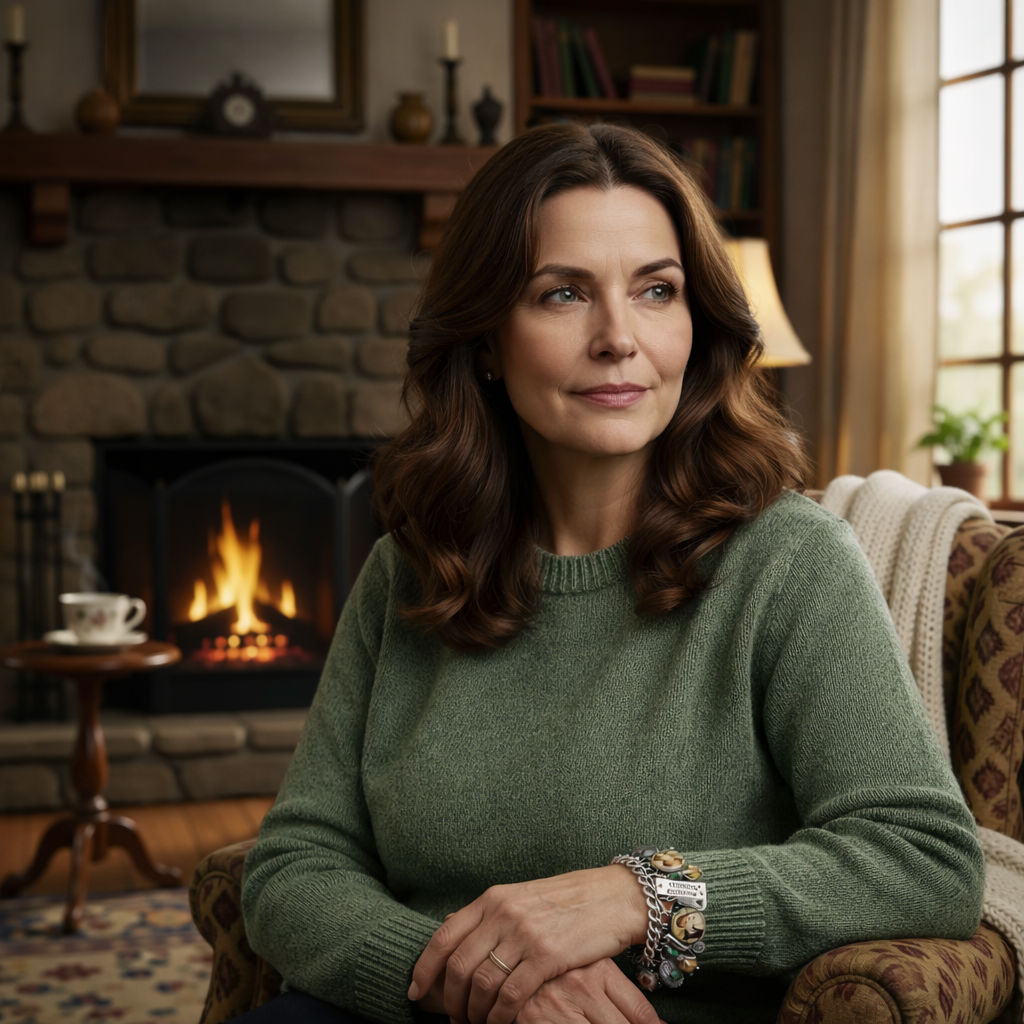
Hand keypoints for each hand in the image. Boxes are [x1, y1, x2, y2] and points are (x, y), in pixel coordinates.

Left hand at [408, 865, 648, 1023]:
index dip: (425, 968)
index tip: (416, 991)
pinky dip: (500, 1016)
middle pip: (458, 966)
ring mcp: (525, 933)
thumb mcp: (521, 898)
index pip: (444, 936)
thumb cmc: (568, 901)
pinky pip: (511, 995)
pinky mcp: (548, 955)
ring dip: (474, 1013)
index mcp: (493, 898)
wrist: (615, 897)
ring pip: (482, 984)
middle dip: (450, 1000)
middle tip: (453, 1019)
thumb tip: (449, 928)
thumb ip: (489, 915)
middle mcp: (503, 913)